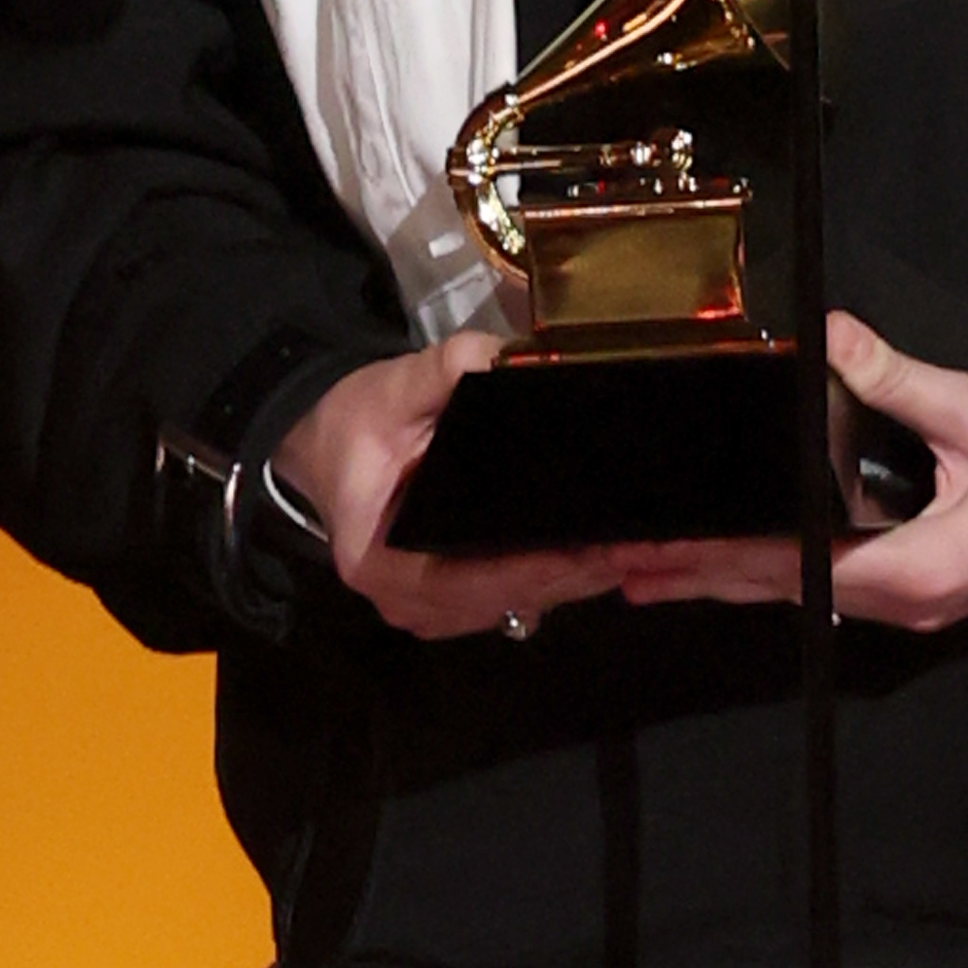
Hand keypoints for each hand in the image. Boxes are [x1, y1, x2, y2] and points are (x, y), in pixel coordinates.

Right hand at [274, 334, 680, 644]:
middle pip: (507, 600)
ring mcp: (429, 610)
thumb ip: (444, 371)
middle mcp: (405, 602)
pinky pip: (514, 599)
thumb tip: (504, 357)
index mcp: (380, 563)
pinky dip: (558, 578)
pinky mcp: (453, 602)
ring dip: (577, 581)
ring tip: (641, 548)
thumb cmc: (353, 419)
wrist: (321, 439)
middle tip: (646, 545)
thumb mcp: (391, 387)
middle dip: (577, 575)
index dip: (536, 571)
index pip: (471, 582)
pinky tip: (605, 551)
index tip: (596, 549)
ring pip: (518, 605)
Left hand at [598, 315, 967, 630]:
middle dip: (703, 577)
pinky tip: (732, 569)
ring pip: (798, 593)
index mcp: (914, 566)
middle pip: (782, 590)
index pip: (797, 564)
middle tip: (629, 568)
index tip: (669, 546)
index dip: (727, 557)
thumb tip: (834, 337)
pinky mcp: (911, 590)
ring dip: (728, 581)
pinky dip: (771, 575)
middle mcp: (902, 599)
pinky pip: (824, 586)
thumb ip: (896, 380)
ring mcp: (907, 603)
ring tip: (658, 573)